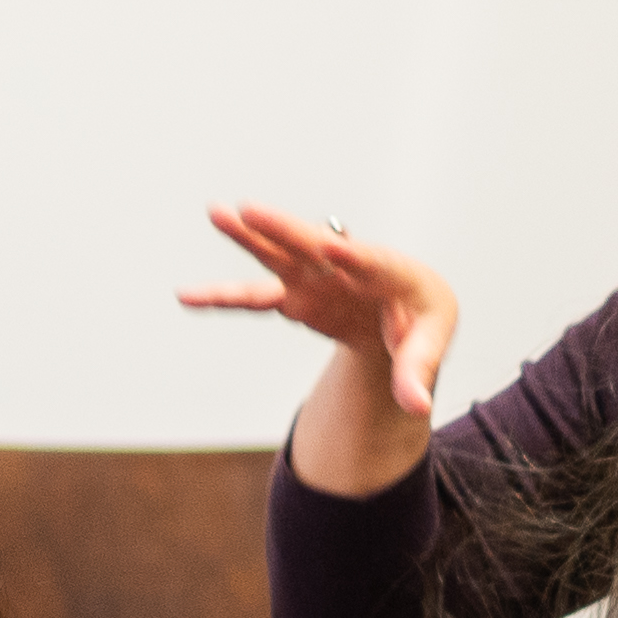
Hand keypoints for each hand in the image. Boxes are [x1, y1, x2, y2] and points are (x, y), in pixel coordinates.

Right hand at [179, 208, 460, 419]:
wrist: (399, 314)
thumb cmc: (421, 322)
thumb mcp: (429, 345)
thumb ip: (416, 374)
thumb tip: (416, 407)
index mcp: (392, 273)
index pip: (371, 263)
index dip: (353, 257)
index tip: (332, 247)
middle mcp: (347, 265)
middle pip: (313, 243)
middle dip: (283, 228)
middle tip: (251, 210)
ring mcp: (316, 277)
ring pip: (278, 255)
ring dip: (247, 237)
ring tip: (215, 213)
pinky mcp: (294, 295)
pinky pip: (255, 296)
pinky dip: (224, 297)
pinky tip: (188, 296)